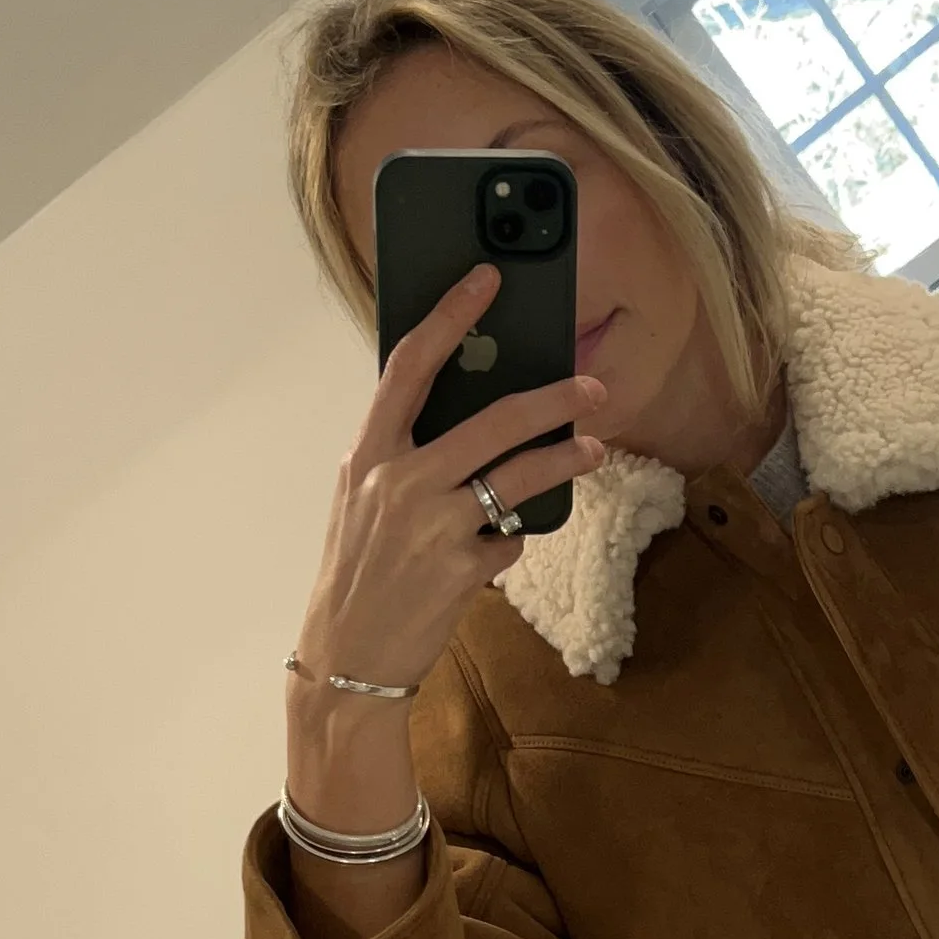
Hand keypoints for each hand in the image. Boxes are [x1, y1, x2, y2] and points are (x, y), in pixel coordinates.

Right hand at [289, 263, 607, 701]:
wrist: (346, 658)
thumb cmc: (357, 573)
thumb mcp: (363, 502)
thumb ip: (403, 457)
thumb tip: (465, 416)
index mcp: (369, 454)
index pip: (410, 366)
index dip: (450, 316)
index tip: (485, 280)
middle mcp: (400, 482)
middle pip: (493, 420)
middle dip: (552, 398)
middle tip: (591, 386)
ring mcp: (433, 526)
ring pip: (519, 477)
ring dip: (565, 460)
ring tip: (592, 449)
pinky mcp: (461, 569)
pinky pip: (508, 541)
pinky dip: (506, 543)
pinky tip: (486, 556)